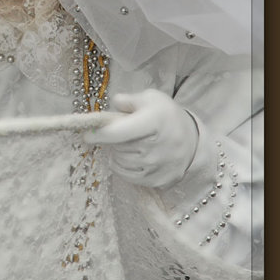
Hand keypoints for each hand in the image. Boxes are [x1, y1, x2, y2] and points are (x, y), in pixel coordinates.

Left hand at [83, 89, 198, 187]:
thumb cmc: (167, 116)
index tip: (87, 134)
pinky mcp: (155, 181)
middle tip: (121, 132)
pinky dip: (123, 166)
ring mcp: (155, 167)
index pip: (117, 133)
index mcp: (153, 122)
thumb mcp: (150, 98)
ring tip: (130, 143)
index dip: (98, 134)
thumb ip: (128, 100)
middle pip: (115, 147)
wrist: (193, 141)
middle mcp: (155, 147)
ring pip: (118, 161)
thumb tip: (114, 103)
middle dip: (112, 139)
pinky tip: (132, 156)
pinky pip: (126, 175)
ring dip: (117, 152)